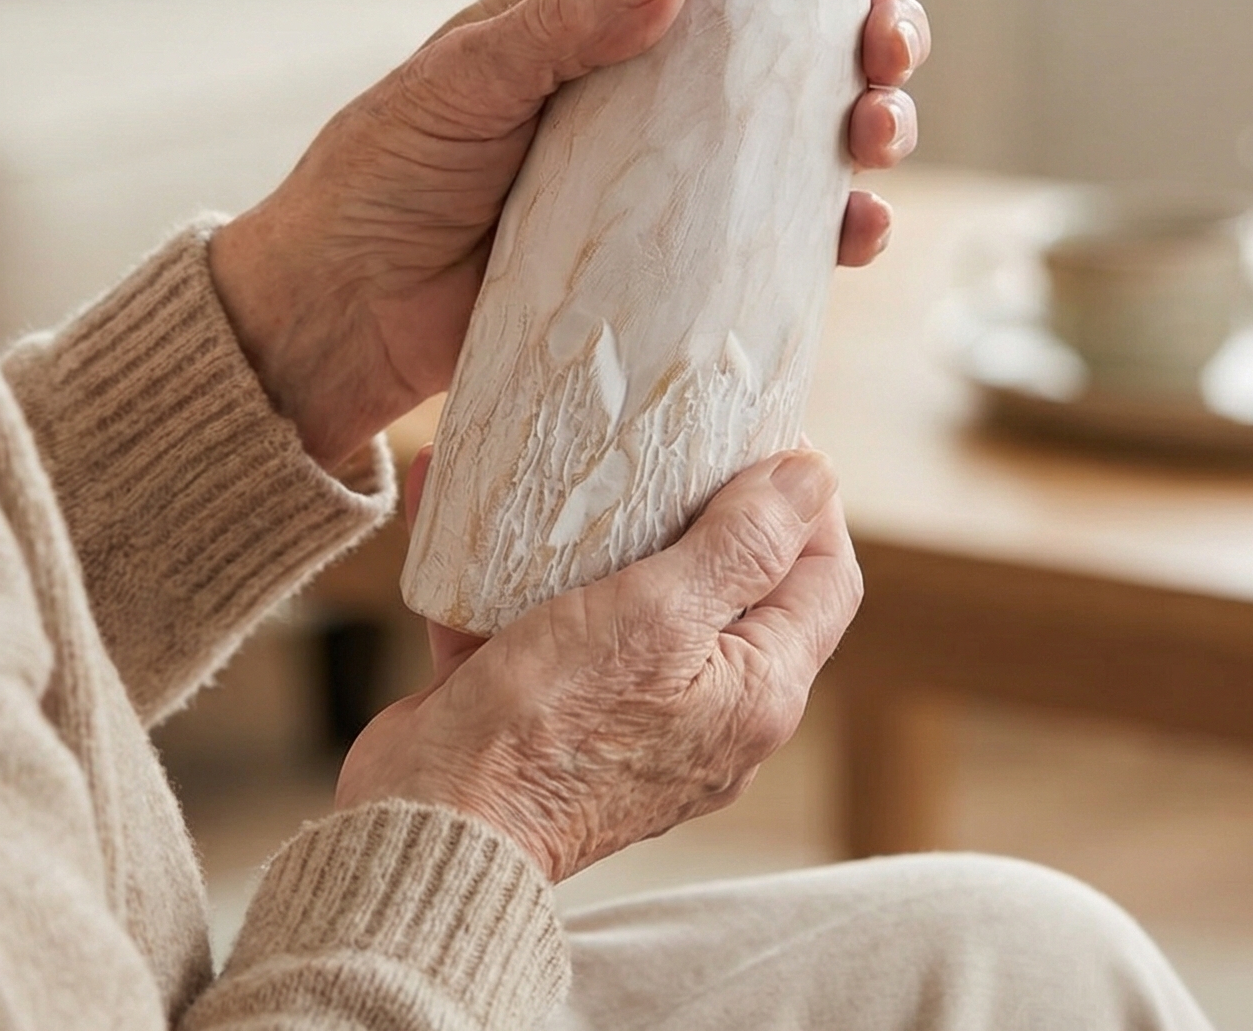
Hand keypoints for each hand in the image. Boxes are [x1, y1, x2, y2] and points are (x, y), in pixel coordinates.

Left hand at [209, 0, 943, 466]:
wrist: (339, 314)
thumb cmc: (383, 172)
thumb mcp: (462, 80)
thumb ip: (563, 25)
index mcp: (598, 12)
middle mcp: (649, 83)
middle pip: (788, 43)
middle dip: (864, 32)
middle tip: (892, 45)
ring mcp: (668, 173)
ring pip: (800, 134)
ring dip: (864, 122)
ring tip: (879, 132)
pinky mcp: (673, 257)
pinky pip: (775, 235)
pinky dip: (833, 227)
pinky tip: (859, 227)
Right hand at [336, 446, 861, 879]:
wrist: (429, 824)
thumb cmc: (550, 726)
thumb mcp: (658, 615)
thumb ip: (742, 546)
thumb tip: (815, 476)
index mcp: (756, 691)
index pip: (824, 575)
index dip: (804, 497)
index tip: (756, 429)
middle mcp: (709, 709)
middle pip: (733, 579)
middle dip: (700, 496)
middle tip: (665, 430)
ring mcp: (631, 712)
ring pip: (634, 593)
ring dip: (596, 524)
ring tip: (568, 455)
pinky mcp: (552, 708)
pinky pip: (543, 616)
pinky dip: (509, 563)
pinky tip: (460, 497)